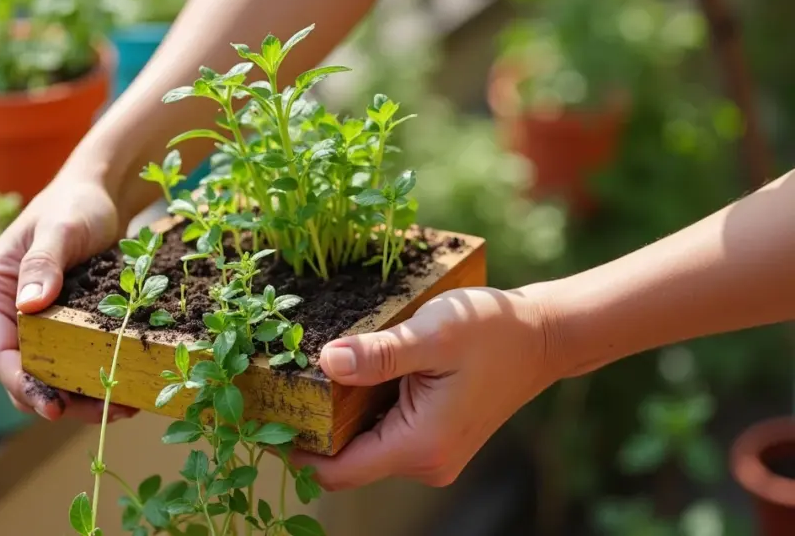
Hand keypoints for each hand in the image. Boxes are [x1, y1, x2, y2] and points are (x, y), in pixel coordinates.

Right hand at [0, 166, 138, 423]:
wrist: (101, 192)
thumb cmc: (76, 203)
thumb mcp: (62, 229)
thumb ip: (44, 264)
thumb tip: (29, 306)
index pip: (0, 352)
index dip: (24, 384)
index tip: (53, 409)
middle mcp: (7, 311)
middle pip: (24, 372)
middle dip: (58, 398)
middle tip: (103, 412)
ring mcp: (35, 320)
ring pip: (51, 372)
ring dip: (82, 394)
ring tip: (123, 406)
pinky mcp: (63, 323)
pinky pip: (74, 359)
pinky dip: (95, 376)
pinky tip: (127, 387)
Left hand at [291, 287, 558, 489]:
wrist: (542, 337)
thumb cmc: (493, 332)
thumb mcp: (433, 334)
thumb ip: (379, 354)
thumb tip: (326, 362)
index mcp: (419, 445)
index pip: (339, 471)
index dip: (296, 453)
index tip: (260, 423)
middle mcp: (425, 462)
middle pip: (348, 462)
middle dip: (311, 432)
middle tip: (276, 391)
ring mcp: (432, 454)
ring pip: (365, 447)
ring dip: (337, 420)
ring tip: (306, 379)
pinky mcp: (436, 439)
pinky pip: (385, 435)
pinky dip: (361, 413)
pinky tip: (349, 378)